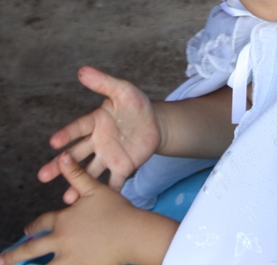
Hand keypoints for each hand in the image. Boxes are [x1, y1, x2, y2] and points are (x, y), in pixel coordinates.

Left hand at [0, 153, 177, 264]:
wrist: (131, 233)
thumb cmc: (115, 209)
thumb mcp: (95, 189)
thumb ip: (77, 174)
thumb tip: (64, 155)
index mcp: (63, 219)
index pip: (41, 224)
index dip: (32, 227)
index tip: (27, 230)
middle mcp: (61, 240)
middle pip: (32, 249)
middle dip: (14, 255)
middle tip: (2, 260)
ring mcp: (68, 259)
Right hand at [39, 66, 161, 203]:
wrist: (156, 122)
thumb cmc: (136, 104)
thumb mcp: (123, 90)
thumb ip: (104, 83)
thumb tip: (82, 70)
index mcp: (95, 122)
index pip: (78, 128)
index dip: (67, 134)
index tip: (54, 142)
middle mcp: (97, 141)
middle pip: (76, 154)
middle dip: (60, 165)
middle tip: (43, 176)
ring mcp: (108, 156)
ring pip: (90, 171)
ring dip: (78, 183)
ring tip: (67, 198)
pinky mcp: (122, 167)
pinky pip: (114, 181)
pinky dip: (108, 191)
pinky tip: (98, 202)